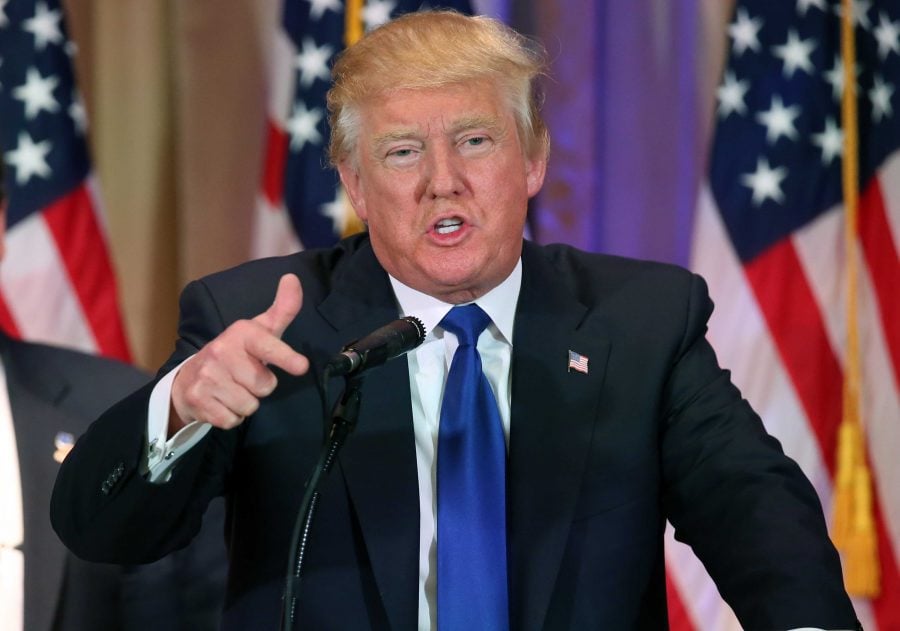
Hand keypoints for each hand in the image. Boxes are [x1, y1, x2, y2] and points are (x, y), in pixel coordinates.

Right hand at [170, 273, 308, 432]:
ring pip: (250, 405)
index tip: (301, 366)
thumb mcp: (260, 330)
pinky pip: (233, 420)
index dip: (285, 357)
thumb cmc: (236, 353)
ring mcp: (207, 376)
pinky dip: (232, 417)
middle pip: (265, 386)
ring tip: (233, 389)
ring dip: (246, 403)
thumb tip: (293, 278)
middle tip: (246, 376)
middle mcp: (221, 351)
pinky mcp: (198, 399)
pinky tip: (222, 401)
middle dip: (260, 387)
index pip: (268, 346)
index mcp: (241, 333)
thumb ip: (282, 309)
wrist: (189, 378)